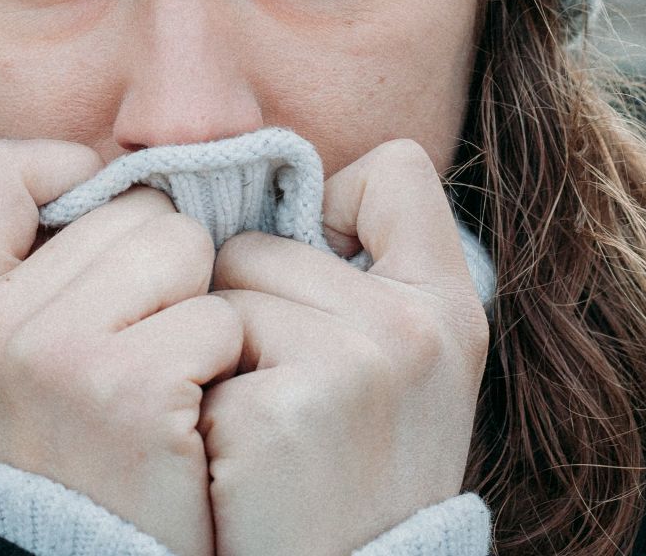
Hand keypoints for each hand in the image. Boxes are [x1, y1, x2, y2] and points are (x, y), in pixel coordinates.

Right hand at [0, 140, 242, 555]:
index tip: (106, 233)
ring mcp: (61, 356)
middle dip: (165, 264)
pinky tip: (194, 411)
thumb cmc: (72, 459)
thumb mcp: (9, 367)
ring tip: (172, 375)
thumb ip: (40, 273)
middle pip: (132, 208)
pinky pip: (220, 316)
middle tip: (150, 342)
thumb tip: (123, 176)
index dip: (72, 174)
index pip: (3, 169)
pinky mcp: (133, 390)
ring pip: (185, 248)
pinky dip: (227, 361)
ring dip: (201, 307)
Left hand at [198, 139, 490, 555]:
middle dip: (246, 307)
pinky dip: (197, 404)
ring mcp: (355, 364)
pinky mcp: (286, 408)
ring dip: (214, 356)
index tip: (320, 278)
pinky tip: (235, 460)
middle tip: (282, 399)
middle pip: (263, 240)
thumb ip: (365, 273)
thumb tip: (271, 185)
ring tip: (257, 430)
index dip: (334, 208)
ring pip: (220, 291)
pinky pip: (196, 348)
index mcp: (450, 305)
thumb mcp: (401, 369)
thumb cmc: (350, 476)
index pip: (395, 169)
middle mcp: (415, 325)